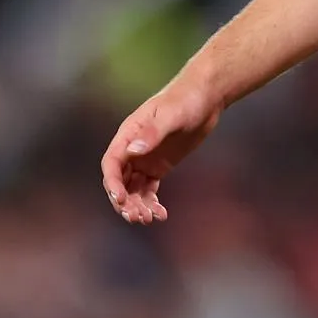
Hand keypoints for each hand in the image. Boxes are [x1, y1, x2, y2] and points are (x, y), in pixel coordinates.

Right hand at [100, 73, 222, 224]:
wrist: (205, 98)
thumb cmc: (185, 100)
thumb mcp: (171, 115)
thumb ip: (152, 133)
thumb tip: (133, 152)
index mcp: (129, 134)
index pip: (111, 163)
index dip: (112, 183)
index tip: (121, 200)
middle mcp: (132, 148)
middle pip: (119, 181)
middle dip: (124, 201)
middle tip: (137, 217)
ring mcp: (144, 159)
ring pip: (132, 189)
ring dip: (137, 206)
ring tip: (149, 219)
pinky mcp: (158, 167)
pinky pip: (148, 190)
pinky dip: (151, 203)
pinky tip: (161, 214)